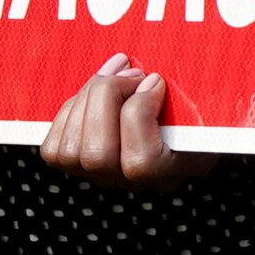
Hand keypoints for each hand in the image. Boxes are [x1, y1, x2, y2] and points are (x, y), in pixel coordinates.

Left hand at [35, 54, 185, 190]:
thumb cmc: (191, 110)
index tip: (155, 80)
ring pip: (71, 151)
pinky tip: (93, 94)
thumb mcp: (200, 105)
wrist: (178, 128)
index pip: (141, 163)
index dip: (141, 111)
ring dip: (87, 99)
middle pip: (97, 155)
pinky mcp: (75, 165)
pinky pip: (54, 146)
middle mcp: (133, 184)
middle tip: (129, 70)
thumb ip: (187, 99)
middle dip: (107, 97)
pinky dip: (69, 111)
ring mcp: (102, 177)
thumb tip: (153, 80)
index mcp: (172, 172)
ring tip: (112, 75)